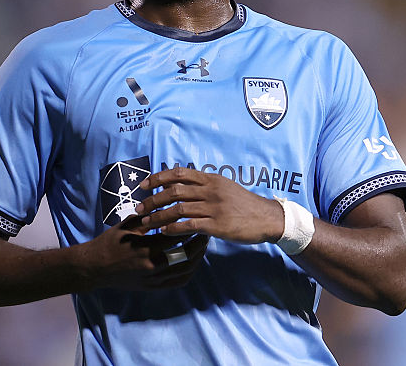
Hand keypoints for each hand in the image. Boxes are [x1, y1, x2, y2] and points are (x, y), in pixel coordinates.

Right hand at [79, 216, 209, 290]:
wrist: (95, 267)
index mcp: (145, 247)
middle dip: (198, 243)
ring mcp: (153, 279)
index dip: (188, 227)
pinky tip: (193, 263)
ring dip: (197, 258)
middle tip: (205, 231)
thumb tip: (166, 206)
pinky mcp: (153, 287)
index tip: (197, 217)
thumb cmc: (110, 242)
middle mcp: (152, 265)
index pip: (175, 236)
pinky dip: (189, 273)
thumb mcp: (127, 225)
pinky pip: (177, 283)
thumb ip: (148, 218)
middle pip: (185, 255)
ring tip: (202, 246)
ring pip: (184, 270)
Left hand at [135, 167, 284, 243]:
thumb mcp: (225, 187)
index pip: (179, 173)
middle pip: (174, 191)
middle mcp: (210, 191)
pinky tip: (164, 232)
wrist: (267, 217)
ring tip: (146, 222)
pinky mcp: (217, 225)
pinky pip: (190, 225)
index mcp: (211, 179)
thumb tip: (182, 184)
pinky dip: (173, 228)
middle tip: (138, 207)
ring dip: (158, 216)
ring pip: (178, 209)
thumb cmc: (244, 204)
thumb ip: (204, 185)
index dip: (158, 178)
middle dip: (153, 199)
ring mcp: (214, 208)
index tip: (144, 185)